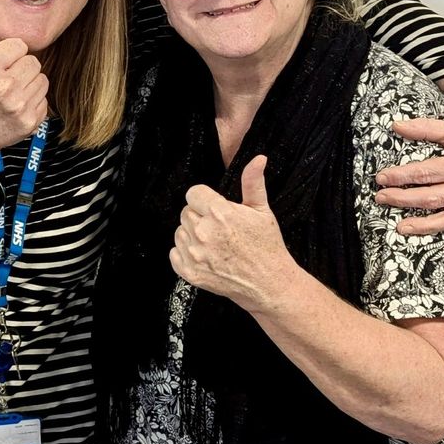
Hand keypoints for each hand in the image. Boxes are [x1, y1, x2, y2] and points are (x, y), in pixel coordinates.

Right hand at [0, 27, 48, 185]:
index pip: (19, 45)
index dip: (11, 53)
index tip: (2, 64)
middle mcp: (4, 86)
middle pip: (33, 61)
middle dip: (21, 68)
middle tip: (7, 79)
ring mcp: (18, 105)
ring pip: (41, 79)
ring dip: (29, 84)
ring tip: (12, 93)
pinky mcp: (30, 120)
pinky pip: (44, 99)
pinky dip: (34, 102)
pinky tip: (18, 107)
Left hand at [170, 155, 295, 311]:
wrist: (269, 283)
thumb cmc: (267, 247)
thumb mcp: (262, 210)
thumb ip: (253, 182)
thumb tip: (258, 159)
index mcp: (220, 213)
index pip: (193, 193)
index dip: (204, 199)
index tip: (214, 208)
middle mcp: (204, 232)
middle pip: (186, 212)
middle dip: (200, 216)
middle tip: (218, 227)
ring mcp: (195, 254)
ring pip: (180, 232)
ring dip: (192, 235)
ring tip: (213, 242)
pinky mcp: (190, 272)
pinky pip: (174, 253)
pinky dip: (185, 254)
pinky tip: (204, 255)